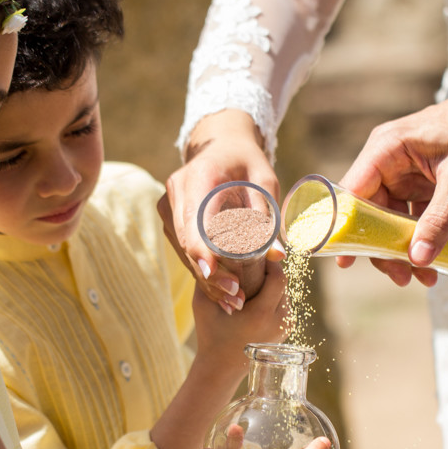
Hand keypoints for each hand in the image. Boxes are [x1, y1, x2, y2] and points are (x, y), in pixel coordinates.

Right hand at [160, 110, 284, 304]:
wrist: (220, 146)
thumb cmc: (246, 161)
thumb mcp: (264, 180)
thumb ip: (268, 215)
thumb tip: (277, 256)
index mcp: (199, 176)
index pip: (195, 221)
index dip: (203, 252)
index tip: (215, 274)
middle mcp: (177, 191)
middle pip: (188, 243)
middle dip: (212, 275)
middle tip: (238, 299)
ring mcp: (169, 206)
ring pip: (184, 252)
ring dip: (207, 279)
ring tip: (235, 302)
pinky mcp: (171, 219)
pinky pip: (183, 250)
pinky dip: (202, 272)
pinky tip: (221, 292)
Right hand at [192, 260, 287, 374]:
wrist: (221, 367)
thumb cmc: (210, 334)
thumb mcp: (202, 303)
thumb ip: (208, 277)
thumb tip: (212, 250)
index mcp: (261, 315)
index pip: (278, 277)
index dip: (270, 262)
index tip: (257, 254)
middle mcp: (278, 322)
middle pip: (283, 284)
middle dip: (269, 271)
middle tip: (252, 264)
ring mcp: (285, 328)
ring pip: (284, 293)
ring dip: (271, 284)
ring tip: (253, 280)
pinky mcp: (286, 330)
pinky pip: (283, 304)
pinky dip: (273, 296)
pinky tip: (257, 295)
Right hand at [339, 74, 447, 286]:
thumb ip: (439, 220)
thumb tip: (419, 259)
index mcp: (386, 149)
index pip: (352, 193)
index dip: (346, 228)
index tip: (346, 261)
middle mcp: (387, 161)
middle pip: (370, 213)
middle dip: (384, 248)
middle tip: (401, 278)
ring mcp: (402, 173)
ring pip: (390, 220)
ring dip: (403, 249)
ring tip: (423, 277)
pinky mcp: (418, 183)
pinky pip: (410, 217)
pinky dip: (420, 239)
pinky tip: (432, 262)